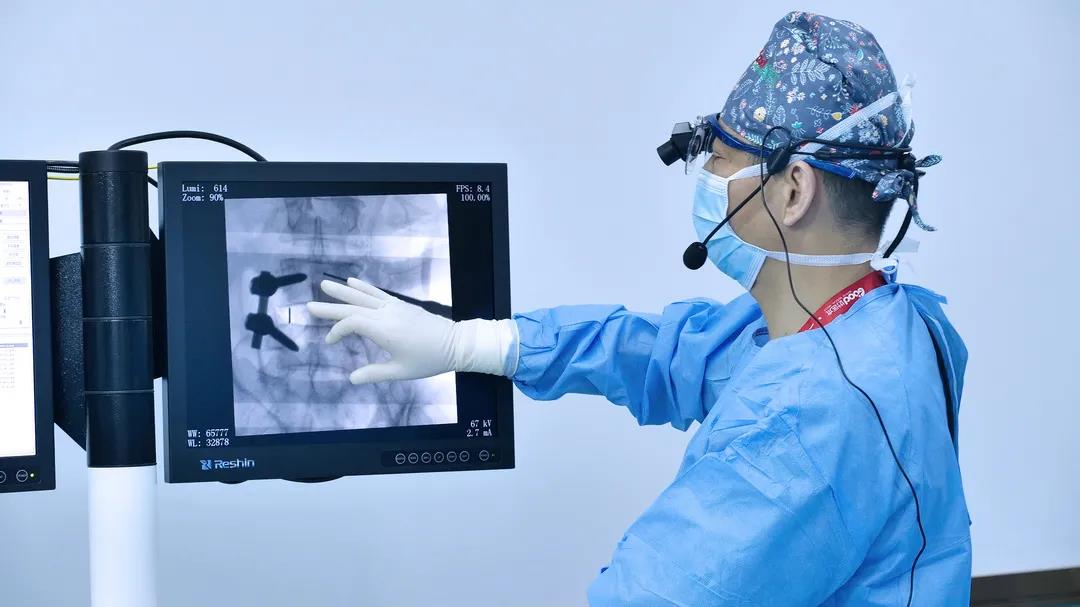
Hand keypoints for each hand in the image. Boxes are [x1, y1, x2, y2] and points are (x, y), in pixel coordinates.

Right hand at [307, 278, 514, 383]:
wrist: (455, 344)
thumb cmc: (428, 360)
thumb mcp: (400, 372)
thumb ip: (374, 374)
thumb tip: (352, 379)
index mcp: (384, 330)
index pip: (352, 323)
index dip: (337, 330)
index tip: (330, 342)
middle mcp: (387, 315)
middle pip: (353, 307)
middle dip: (330, 307)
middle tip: (309, 305)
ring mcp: (394, 307)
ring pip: (364, 296)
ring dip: (343, 291)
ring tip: (325, 284)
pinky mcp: (401, 305)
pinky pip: (378, 293)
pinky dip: (364, 287)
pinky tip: (352, 281)